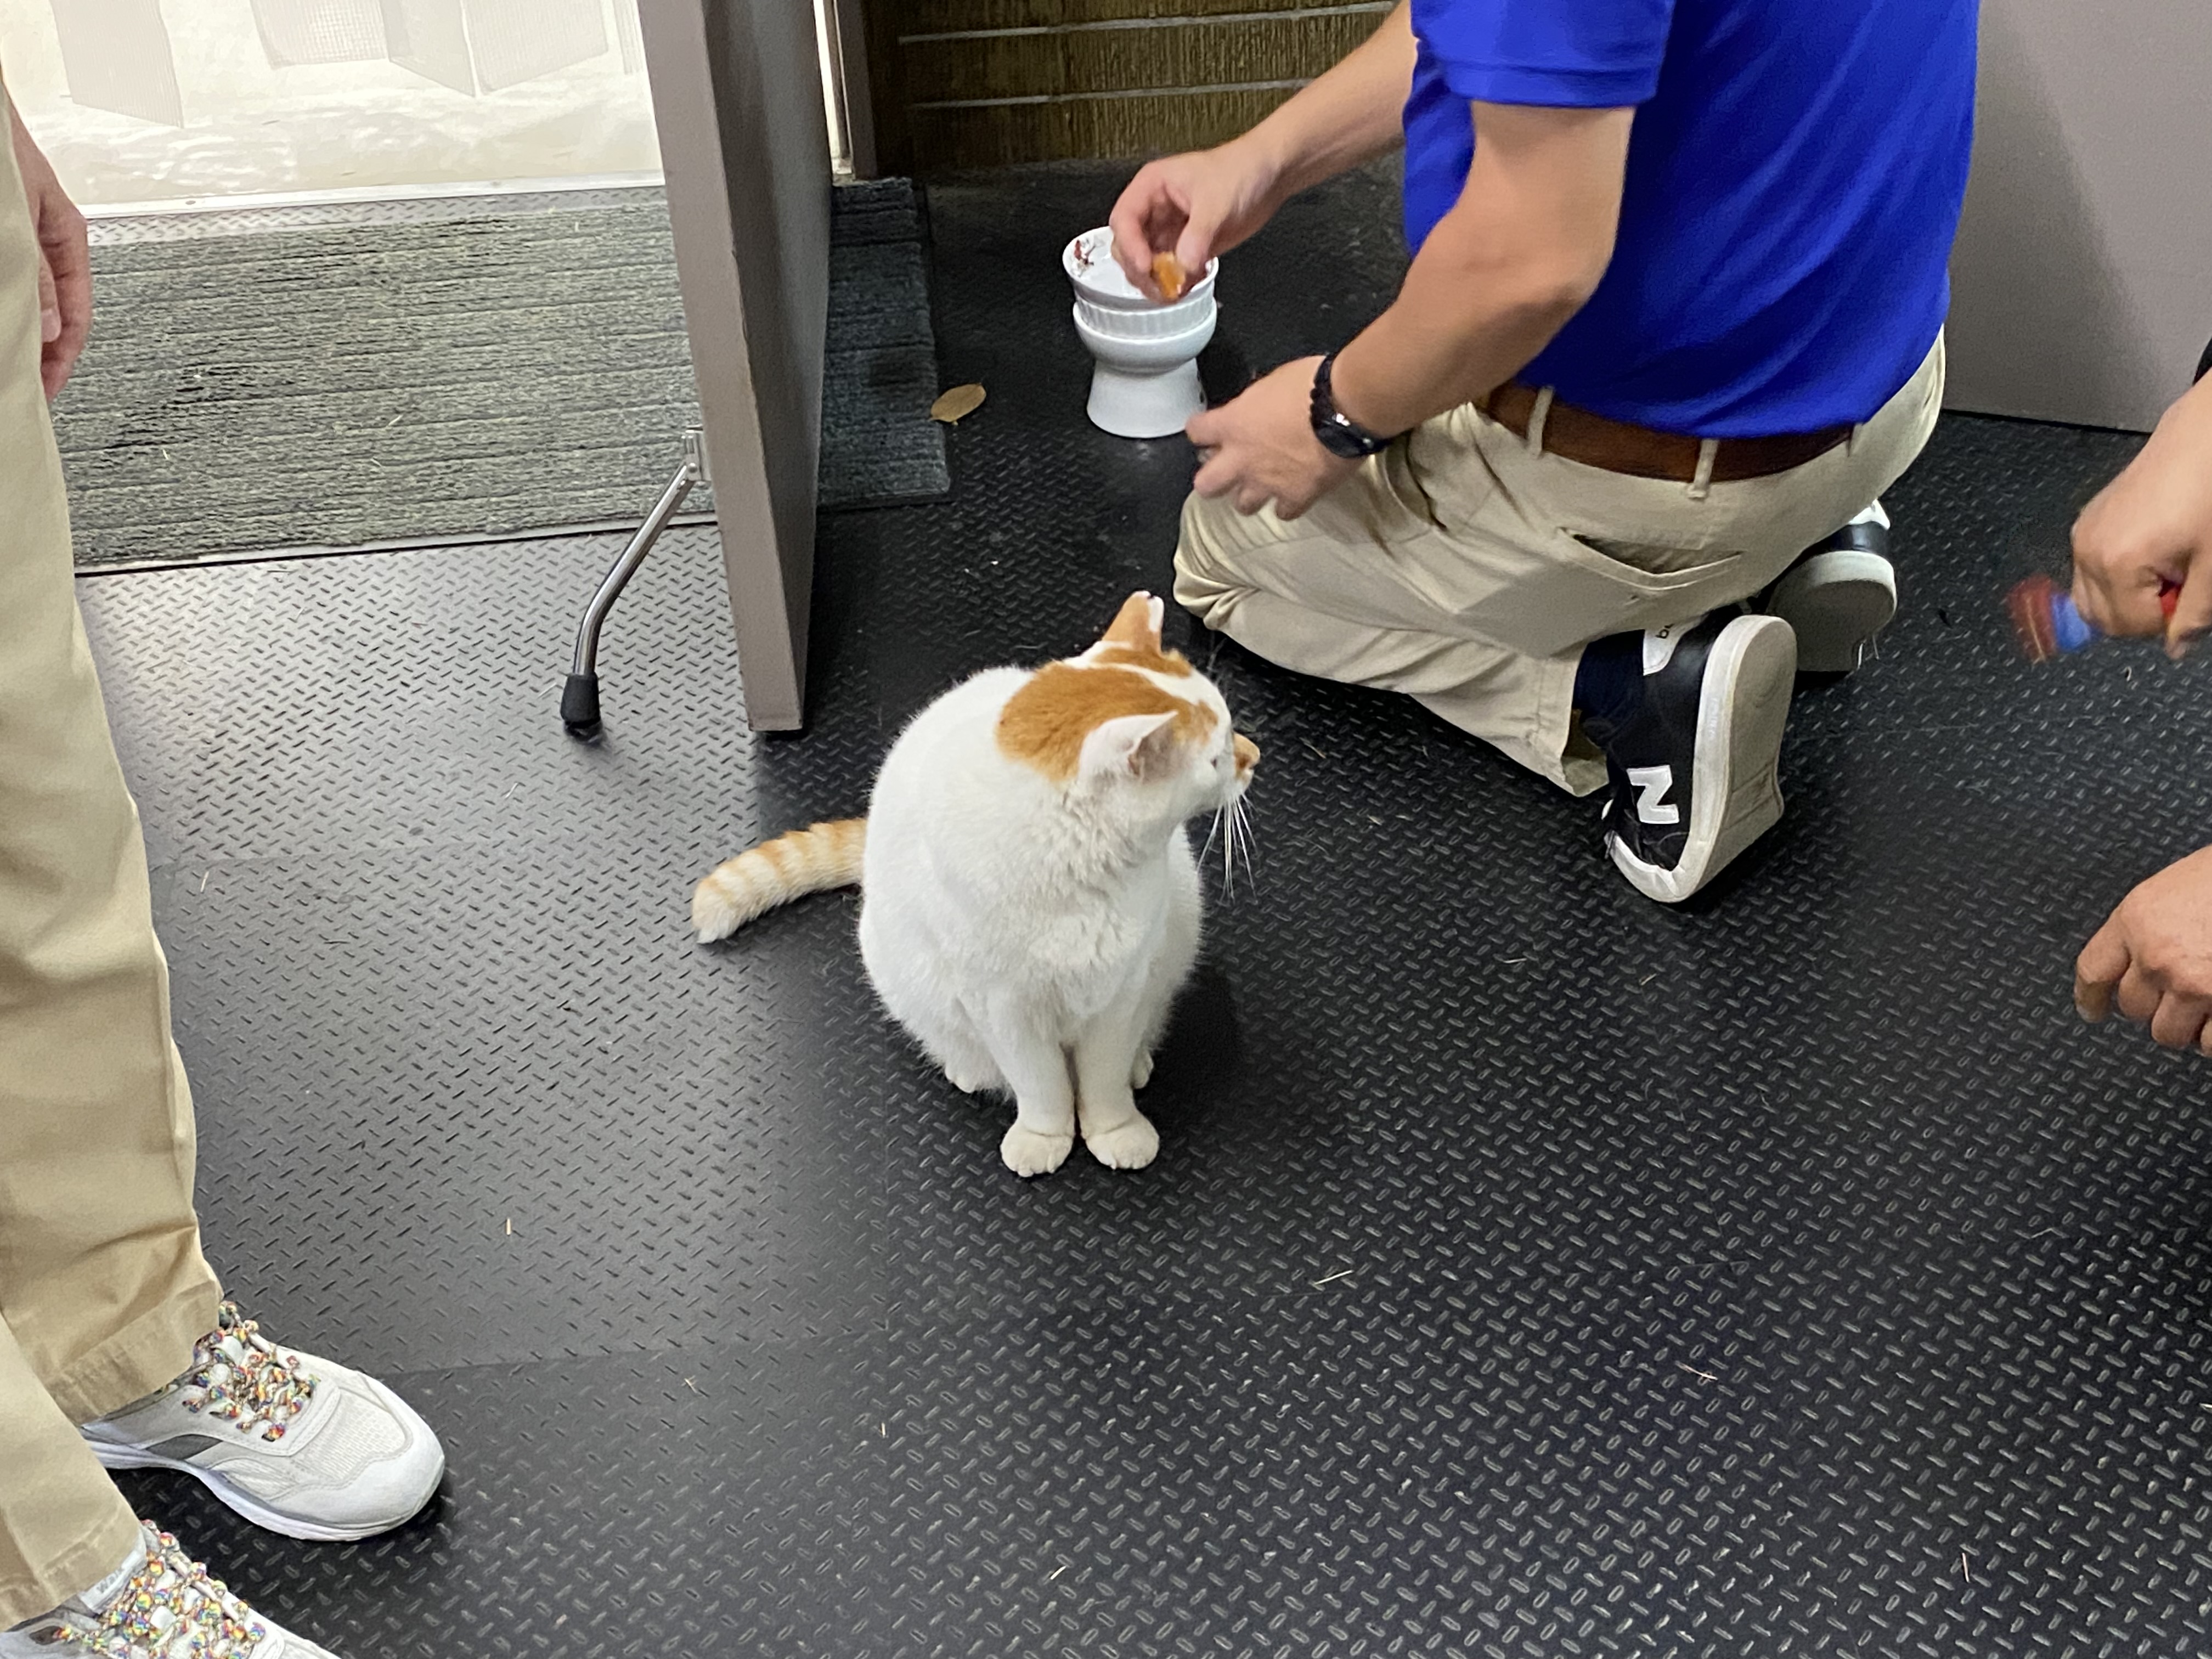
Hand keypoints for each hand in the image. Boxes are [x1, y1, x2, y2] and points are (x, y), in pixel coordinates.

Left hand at [7, 100, 89, 399]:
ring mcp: (22, 237)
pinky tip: (5, 319)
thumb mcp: (26, 218)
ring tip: (14, 355)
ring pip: (30, 297)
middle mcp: (46, 240)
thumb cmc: (2, 148)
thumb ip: (39, 273)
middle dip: (43, 350)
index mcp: (67, 237)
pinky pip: (13, 281)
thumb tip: (50, 325)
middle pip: (54, 311)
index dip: (63, 357)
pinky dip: (10, 305)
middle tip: (28, 382)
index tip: (46, 387)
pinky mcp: (4, 233)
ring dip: (23, 328)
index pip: (77, 315)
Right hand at [1107, 137, 1282, 300]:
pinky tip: (1193, 280)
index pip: (1124, 220)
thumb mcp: (1217, 201)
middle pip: (1127, 247)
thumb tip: (1183, 266)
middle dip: (1141, 270)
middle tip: (1162, 285)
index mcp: (1151, 187)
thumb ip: (1198, 235)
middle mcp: (1154, 210)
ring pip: (1146, 265)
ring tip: (1178, 289)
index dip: (1130, 246)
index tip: (1146, 266)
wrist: (1268, 176)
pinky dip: (1177, 283)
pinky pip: (1170, 272)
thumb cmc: (1239, 170)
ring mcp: (1168, 231)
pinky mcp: (1185, 248)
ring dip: (1158, 282)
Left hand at [1186, 356, 1356, 519]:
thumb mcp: (1273, 380)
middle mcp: (1242, 459)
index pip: (1197, 431)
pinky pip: (1283, 512)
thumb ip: (1255, 403)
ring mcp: (1267, 482)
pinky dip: (1287, 504)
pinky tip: (1294, 493)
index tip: (1208, 430)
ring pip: (1242, 505)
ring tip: (1262, 484)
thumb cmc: (1314, 385)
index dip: (1202, 430)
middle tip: (1227, 470)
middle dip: (1213, 479)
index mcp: (1233, 424)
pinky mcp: (1296, 497)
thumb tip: (1257, 407)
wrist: (1347, 407)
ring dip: (1250, 495)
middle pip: (1206, 485)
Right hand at [2069, 374, 2211, 659]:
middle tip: (2178, 587)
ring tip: (2164, 570)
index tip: (2190, 598)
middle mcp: (2088, 551)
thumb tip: (2177, 646)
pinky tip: (2150, 554)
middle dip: (2140, 615)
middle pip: (2101, 619)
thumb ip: (2196, 612)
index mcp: (2117, 563)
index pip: (2130, 626)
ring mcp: (2082, 536)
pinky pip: (2089, 572)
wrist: (2199, 439)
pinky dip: (2116, 577)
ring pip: (2090, 599)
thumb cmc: (2209, 490)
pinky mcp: (2085, 524)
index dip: (2165, 624)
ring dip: (2126, 598)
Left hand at [2075, 843, 2211, 1049]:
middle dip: (2154, 1006)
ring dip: (2186, 1026)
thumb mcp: (2178, 889)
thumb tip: (2142, 963)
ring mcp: (2194, 986)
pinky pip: (2210, 1043)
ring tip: (2206, 1007)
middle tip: (2177, 997)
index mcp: (2137, 920)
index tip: (2092, 1010)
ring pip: (2169, 1033)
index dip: (2090, 996)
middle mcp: (2157, 957)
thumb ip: (2153, 927)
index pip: (2094, 969)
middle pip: (2133, 1007)